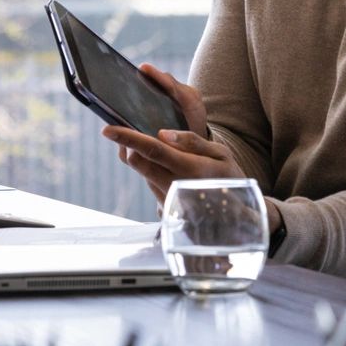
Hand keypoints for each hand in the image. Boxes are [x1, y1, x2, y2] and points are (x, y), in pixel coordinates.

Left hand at [104, 66, 237, 203]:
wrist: (238, 216)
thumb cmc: (230, 179)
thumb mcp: (221, 154)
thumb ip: (192, 142)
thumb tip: (163, 134)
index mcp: (188, 168)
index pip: (151, 149)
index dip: (127, 138)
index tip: (108, 129)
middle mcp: (173, 185)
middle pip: (136, 162)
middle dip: (128, 145)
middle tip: (130, 132)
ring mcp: (166, 198)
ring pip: (141, 172)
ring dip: (142, 158)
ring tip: (162, 150)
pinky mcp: (164, 206)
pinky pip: (150, 183)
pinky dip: (151, 170)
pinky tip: (168, 168)